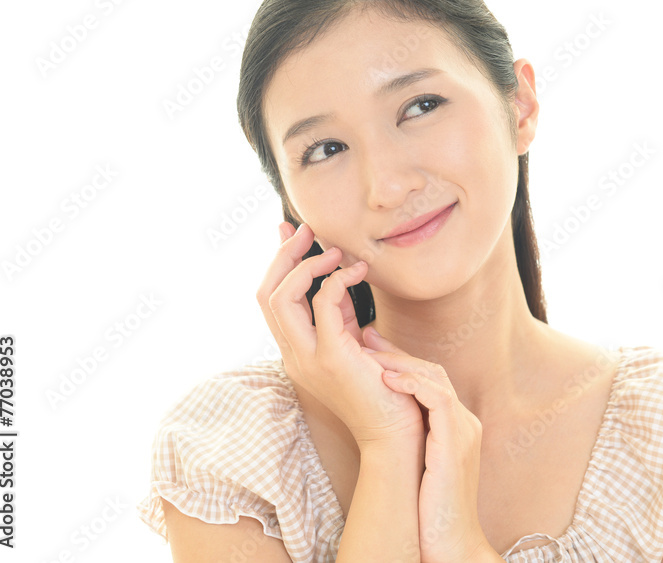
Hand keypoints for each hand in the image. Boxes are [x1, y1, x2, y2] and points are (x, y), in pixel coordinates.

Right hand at [256, 222, 424, 449]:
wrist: (397, 432)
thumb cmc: (384, 390)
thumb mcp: (356, 344)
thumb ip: (340, 316)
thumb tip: (336, 279)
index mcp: (296, 352)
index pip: (271, 301)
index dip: (279, 264)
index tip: (293, 234)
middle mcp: (293, 356)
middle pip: (265, 295)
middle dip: (283, 256)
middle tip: (307, 230)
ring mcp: (308, 359)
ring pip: (281, 298)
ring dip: (305, 265)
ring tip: (333, 250)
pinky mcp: (332, 358)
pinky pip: (323, 304)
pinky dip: (338, 280)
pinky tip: (358, 272)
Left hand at [362, 328, 498, 562]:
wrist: (452, 547)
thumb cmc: (430, 515)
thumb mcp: (418, 469)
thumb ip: (408, 443)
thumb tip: (380, 426)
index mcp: (455, 427)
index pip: (429, 380)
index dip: (399, 361)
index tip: (369, 347)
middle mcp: (463, 423)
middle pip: (432, 371)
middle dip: (396, 352)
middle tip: (365, 335)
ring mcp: (463, 432)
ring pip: (434, 378)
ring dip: (400, 362)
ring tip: (368, 352)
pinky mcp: (455, 444)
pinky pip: (438, 399)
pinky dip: (413, 384)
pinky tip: (387, 379)